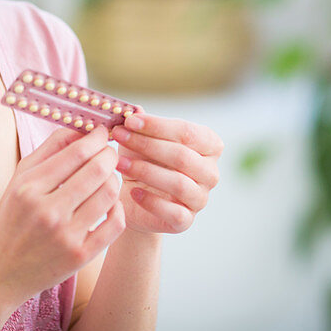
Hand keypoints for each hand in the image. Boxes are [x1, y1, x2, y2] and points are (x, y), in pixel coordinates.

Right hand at [0, 125, 124, 302]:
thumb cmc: (11, 220)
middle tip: (109, 152)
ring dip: (114, 179)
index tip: (103, 133)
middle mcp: (47, 211)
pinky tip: (109, 204)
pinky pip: (115, 224)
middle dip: (110, 155)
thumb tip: (80, 129)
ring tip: (108, 177)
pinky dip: (118, 208)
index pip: (76, 152)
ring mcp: (65, 236)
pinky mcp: (80, 256)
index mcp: (29, 187)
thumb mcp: (19, 180)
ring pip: (109, 194)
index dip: (96, 137)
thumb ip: (49, 150)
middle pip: (97, 170)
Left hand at [109, 112, 223, 234]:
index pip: (187, 132)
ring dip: (145, 171)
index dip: (157, 125)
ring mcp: (201, 198)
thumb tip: (136, 110)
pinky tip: (132, 191)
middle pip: (183, 156)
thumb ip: (140, 124)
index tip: (130, 121)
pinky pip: (174, 212)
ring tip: (119, 164)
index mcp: (209, 145)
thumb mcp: (140, 139)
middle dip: (147, 145)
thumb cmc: (142, 160)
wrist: (134, 198)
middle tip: (119, 137)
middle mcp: (211, 172)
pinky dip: (151, 201)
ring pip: (179, 184)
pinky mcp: (186, 221)